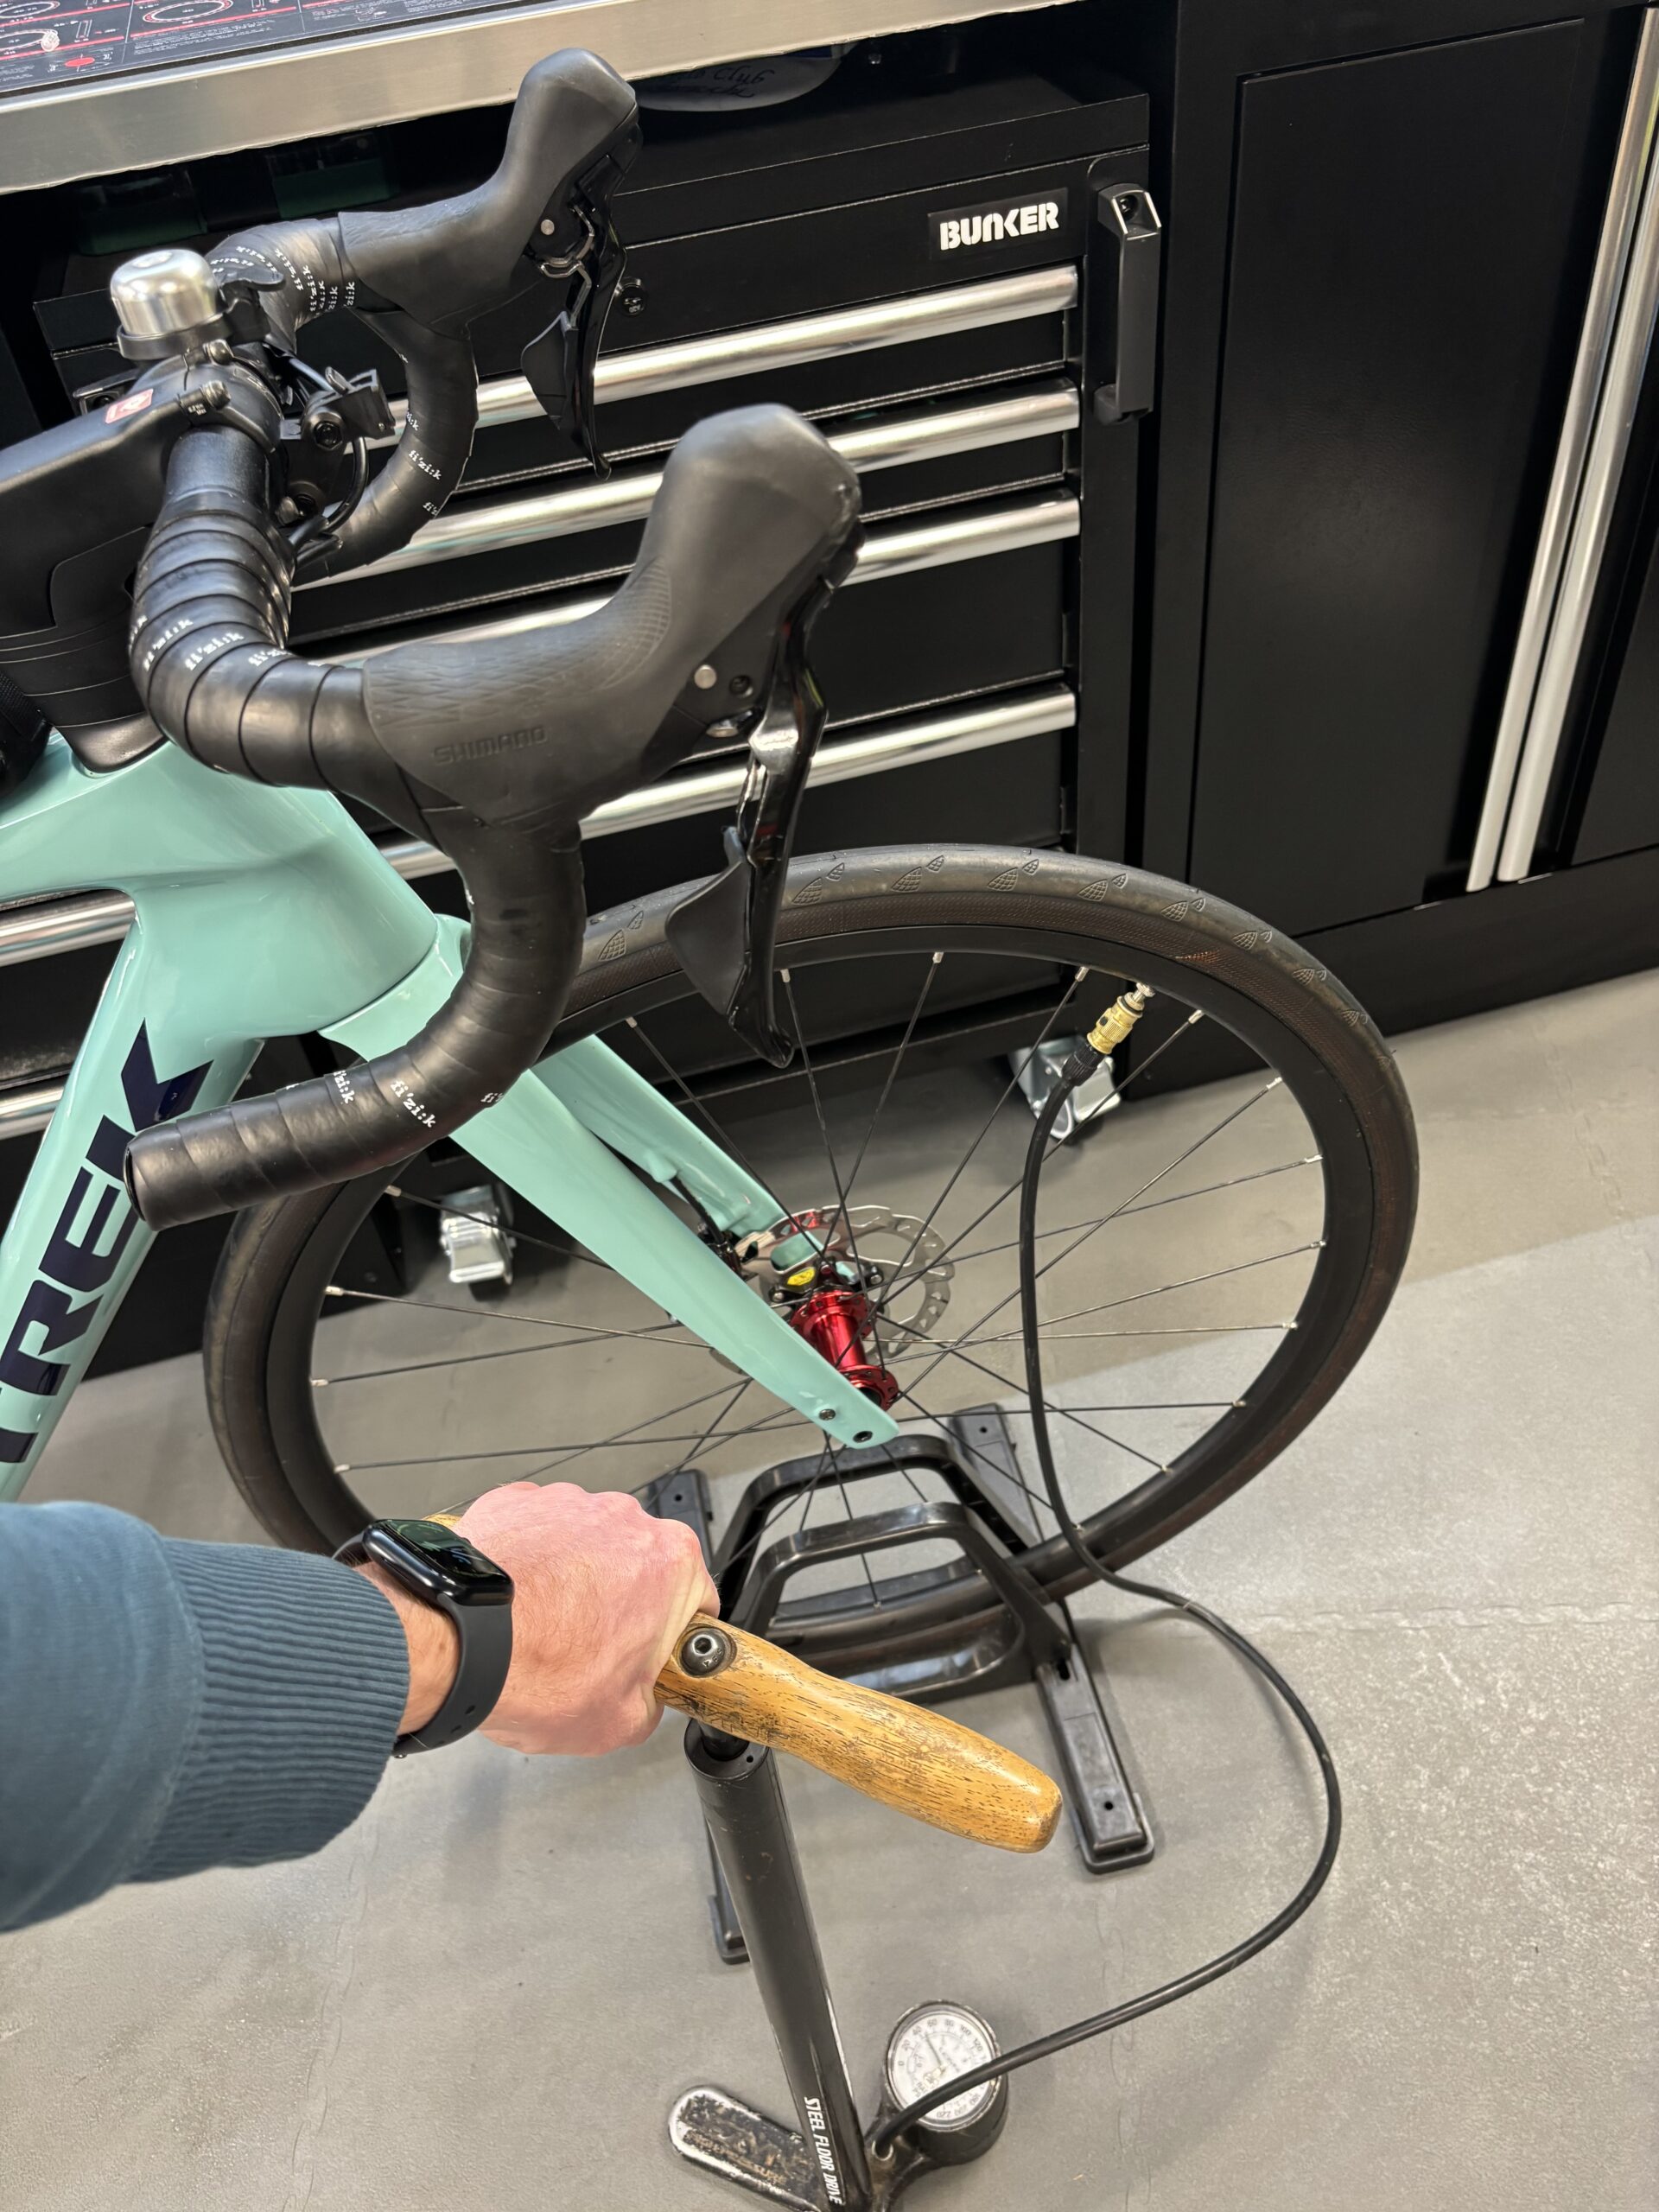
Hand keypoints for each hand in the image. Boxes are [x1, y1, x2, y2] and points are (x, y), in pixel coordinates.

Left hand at [458, 1480, 718, 1754]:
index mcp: (669, 1564)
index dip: (675, 1634)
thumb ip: (649, 1704)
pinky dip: (528, 1560)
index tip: (653, 1653)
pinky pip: (535, 1531)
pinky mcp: (518, 1501)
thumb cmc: (534, 1670)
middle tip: (590, 1649)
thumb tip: (642, 1701)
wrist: (457, 1643)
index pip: (697, 1598)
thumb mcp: (619, 1723)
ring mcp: (568, 1503)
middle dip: (621, 1602)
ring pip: (586, 1544)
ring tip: (540, 1626)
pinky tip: (513, 1602)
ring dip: (573, 1577)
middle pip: (639, 1565)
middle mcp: (625, 1521)